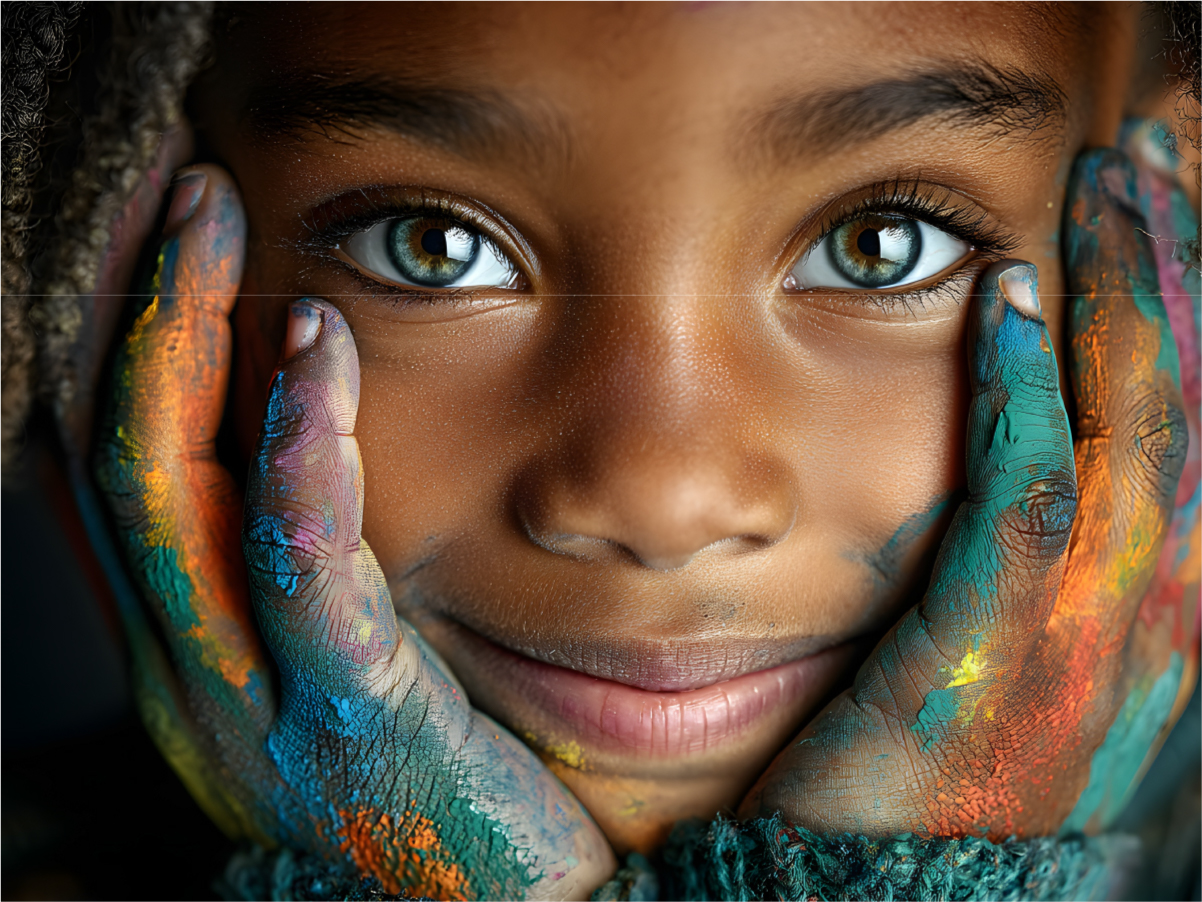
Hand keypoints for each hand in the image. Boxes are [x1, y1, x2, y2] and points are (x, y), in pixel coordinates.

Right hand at [95, 165, 614, 898]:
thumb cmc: (445, 778)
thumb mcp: (357, 663)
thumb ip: (325, 568)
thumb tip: (319, 439)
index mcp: (193, 655)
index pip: (126, 474)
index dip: (129, 343)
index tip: (169, 233)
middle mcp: (190, 672)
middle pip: (125, 461)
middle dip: (143, 313)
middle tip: (183, 188)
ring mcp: (252, 703)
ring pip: (172, 498)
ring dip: (189, 346)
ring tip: (221, 225)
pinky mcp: (351, 716)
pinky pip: (301, 569)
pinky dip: (296, 451)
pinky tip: (314, 351)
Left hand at [741, 148, 1197, 838]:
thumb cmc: (972, 786)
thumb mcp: (1054, 673)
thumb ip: (1076, 580)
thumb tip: (1074, 475)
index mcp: (1176, 613)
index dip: (1194, 307)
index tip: (1163, 213)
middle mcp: (1163, 611)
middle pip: (1193, 396)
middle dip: (1173, 264)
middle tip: (1141, 157)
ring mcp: (1090, 628)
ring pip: (1134, 419)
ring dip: (1118, 289)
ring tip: (1098, 183)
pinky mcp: (994, 643)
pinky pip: (1024, 487)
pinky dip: (1022, 386)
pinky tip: (1001, 301)